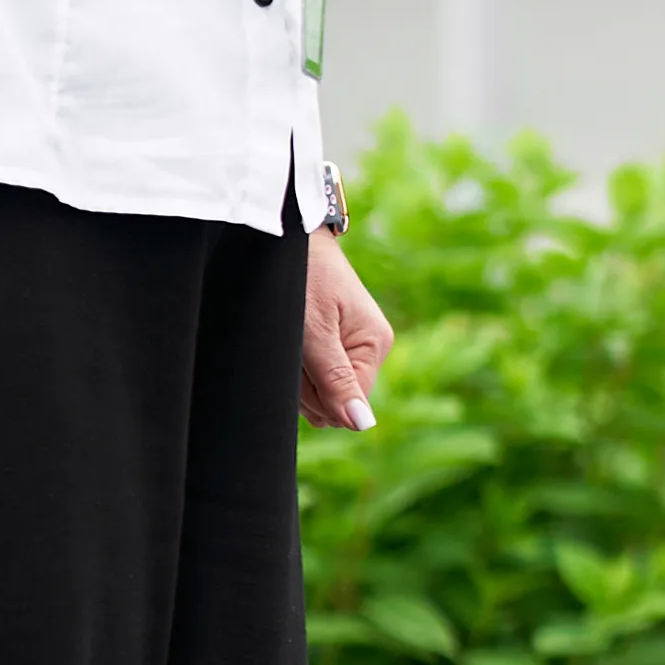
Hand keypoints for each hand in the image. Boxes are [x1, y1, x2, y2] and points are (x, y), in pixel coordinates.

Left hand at [301, 230, 393, 429]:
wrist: (287, 239)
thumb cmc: (301, 280)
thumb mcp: (314, 334)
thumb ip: (336, 381)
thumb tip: (364, 425)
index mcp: (376, 344)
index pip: (349, 404)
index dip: (317, 396)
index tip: (300, 364)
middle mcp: (371, 347)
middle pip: (336, 400)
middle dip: (306, 386)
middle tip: (292, 347)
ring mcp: (353, 344)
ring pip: (323, 391)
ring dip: (299, 375)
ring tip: (292, 338)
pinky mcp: (336, 340)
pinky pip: (318, 374)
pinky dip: (298, 365)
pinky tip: (293, 342)